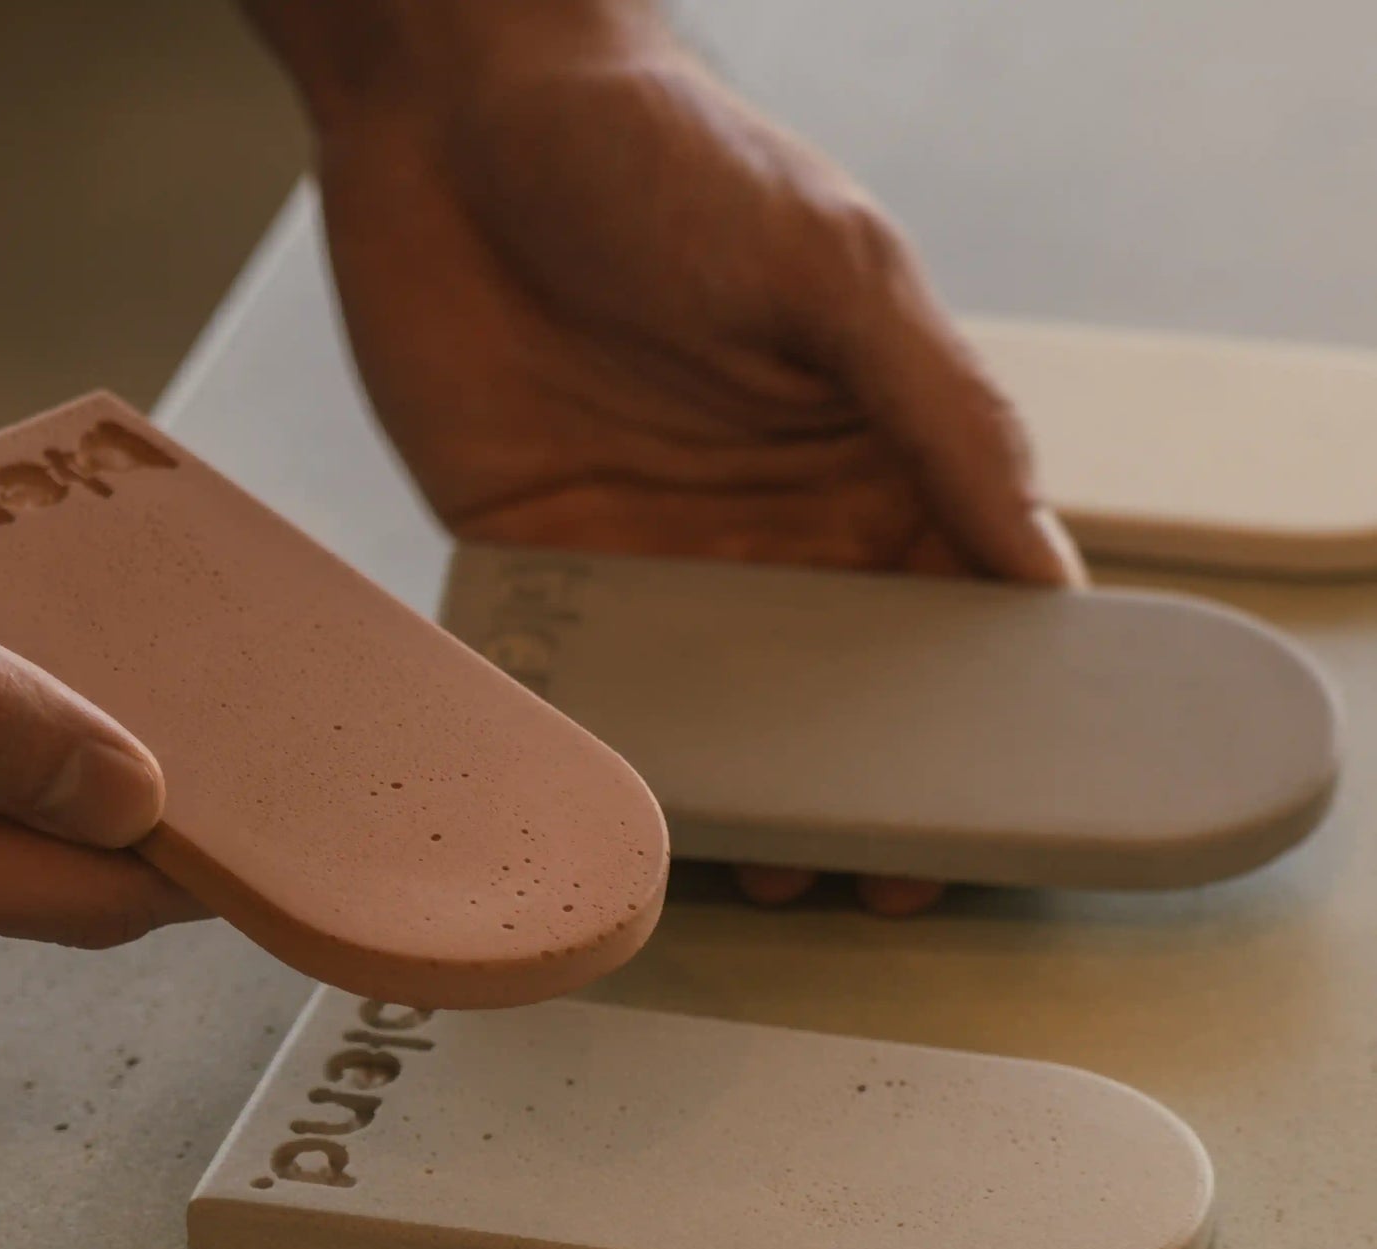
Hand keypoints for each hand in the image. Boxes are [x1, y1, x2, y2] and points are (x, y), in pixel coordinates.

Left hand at [251, 0, 1083, 916]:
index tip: (1001, 808)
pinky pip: (586, 683)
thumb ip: (938, 408)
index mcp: (867, 451)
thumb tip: (1040, 560)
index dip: (984, 716)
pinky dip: (612, 754)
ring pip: (720, 712)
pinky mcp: (539, 565)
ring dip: (750, 798)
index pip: (953, 607)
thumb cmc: (660, 153)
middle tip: (881, 884)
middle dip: (867, 790)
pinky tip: (632, 823)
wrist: (456, 117)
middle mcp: (770, 520)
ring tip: (772, 879)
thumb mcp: (831, 264)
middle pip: (838, 692)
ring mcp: (654, 553)